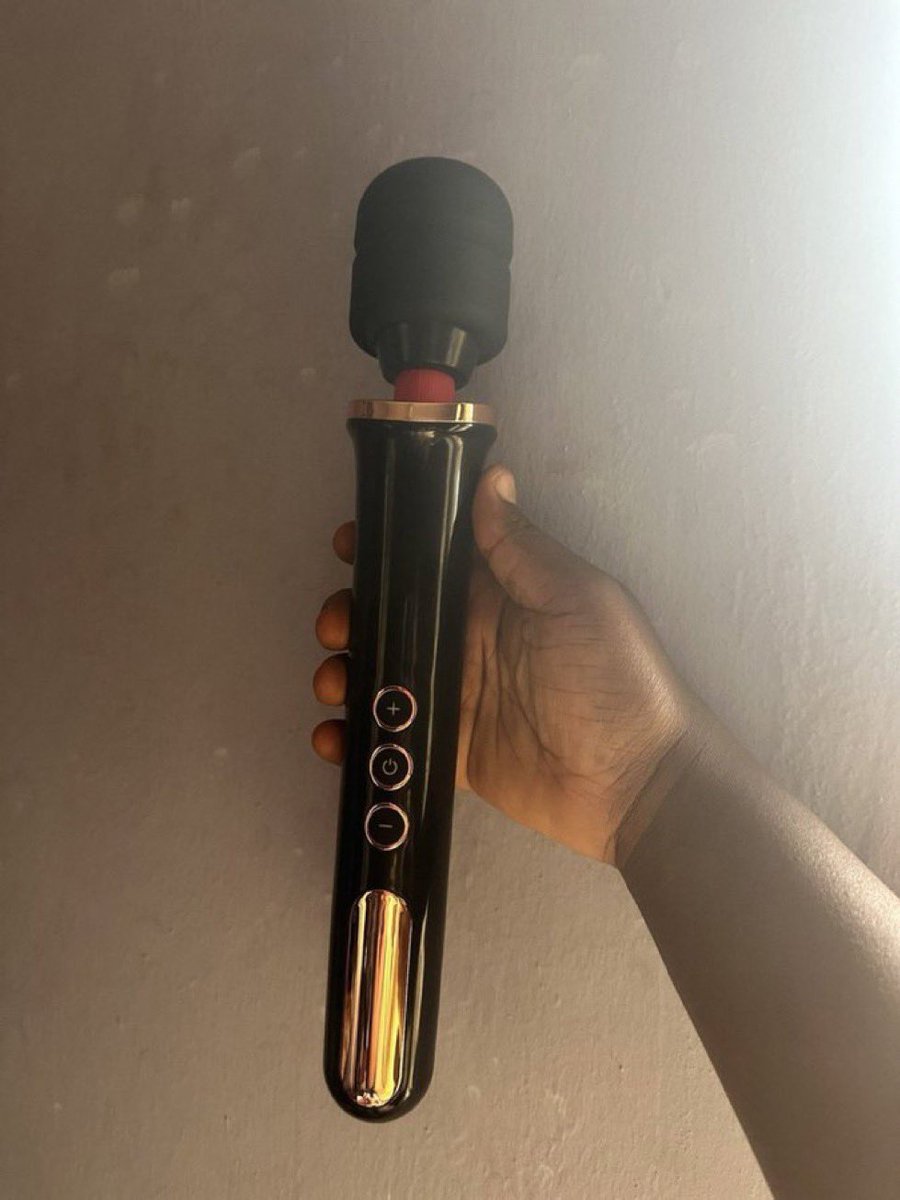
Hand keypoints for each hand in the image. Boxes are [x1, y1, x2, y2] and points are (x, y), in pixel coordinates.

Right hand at [313, 466, 696, 864]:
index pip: (433, 558)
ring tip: (333, 681)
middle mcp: (472, 639)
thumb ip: (523, 549)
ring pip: (385, 674)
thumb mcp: (576, 600)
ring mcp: (459, 696)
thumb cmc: (615, 679)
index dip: (389, 547)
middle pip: (396, 616)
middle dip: (353, 612)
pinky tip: (336, 737)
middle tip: (337, 624)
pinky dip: (358, 738)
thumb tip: (491, 477)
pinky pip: (395, 738)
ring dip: (347, 672)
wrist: (636, 784)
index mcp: (501, 596)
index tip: (350, 542)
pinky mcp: (452, 749)